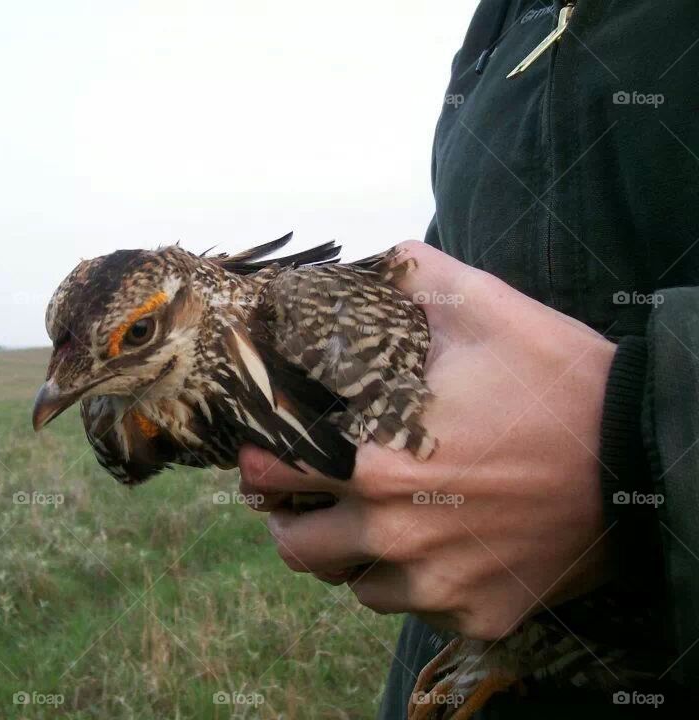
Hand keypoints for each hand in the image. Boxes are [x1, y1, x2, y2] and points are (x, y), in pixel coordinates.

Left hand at [238, 241, 616, 639]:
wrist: (646, 454)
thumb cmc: (557, 382)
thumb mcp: (480, 308)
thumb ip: (408, 278)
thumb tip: (367, 264)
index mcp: (375, 463)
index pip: (271, 479)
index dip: (261, 464)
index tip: (268, 457)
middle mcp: (394, 533)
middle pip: (297, 547)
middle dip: (293, 519)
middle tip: (311, 497)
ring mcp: (438, 583)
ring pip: (355, 586)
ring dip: (355, 556)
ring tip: (379, 521)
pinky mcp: (480, 613)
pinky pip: (419, 612)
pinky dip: (417, 586)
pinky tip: (439, 549)